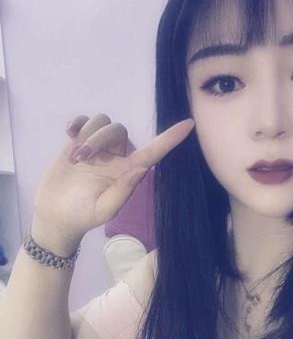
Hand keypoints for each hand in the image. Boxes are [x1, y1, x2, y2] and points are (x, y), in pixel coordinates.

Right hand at [33, 113, 194, 242]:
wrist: (55, 217)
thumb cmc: (82, 217)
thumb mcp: (103, 210)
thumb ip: (123, 191)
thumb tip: (142, 169)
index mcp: (127, 172)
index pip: (153, 152)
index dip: (171, 138)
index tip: (189, 124)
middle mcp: (115, 157)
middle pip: (118, 130)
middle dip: (100, 138)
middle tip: (82, 157)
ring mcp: (96, 149)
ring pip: (102, 122)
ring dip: (88, 134)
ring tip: (74, 156)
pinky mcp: (76, 142)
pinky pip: (84, 121)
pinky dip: (78, 123)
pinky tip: (69, 133)